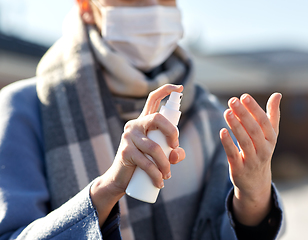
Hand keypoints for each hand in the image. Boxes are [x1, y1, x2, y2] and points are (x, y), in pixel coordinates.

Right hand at [90, 84, 185, 225]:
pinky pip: (146, 163)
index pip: (153, 99)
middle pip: (157, 119)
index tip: (180, 87)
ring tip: (168, 176)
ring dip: (165, 165)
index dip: (166, 90)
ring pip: (154, 147)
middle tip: (175, 147)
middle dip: (172, 132)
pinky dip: (156, 175)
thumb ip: (173, 152)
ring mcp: (129, 137)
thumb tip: (177, 153)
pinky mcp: (125, 151)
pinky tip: (160, 183)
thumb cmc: (143, 163)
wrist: (120, 178)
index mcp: (144, 121)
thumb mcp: (161, 155)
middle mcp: (135, 124)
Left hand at [220, 93, 281, 225]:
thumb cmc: (261, 151)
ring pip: (244, 141)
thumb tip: (277, 94)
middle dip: (243, 114)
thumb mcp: (270, 135)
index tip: (244, 96)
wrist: (256, 181)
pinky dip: (228, 143)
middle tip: (232, 100)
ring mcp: (252, 160)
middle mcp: (264, 150)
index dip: (254, 109)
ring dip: (235, 126)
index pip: (264, 122)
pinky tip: (222, 131)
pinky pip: (233, 155)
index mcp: (271, 139)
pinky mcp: (239, 169)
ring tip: (227, 112)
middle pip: (254, 130)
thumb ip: (272, 114)